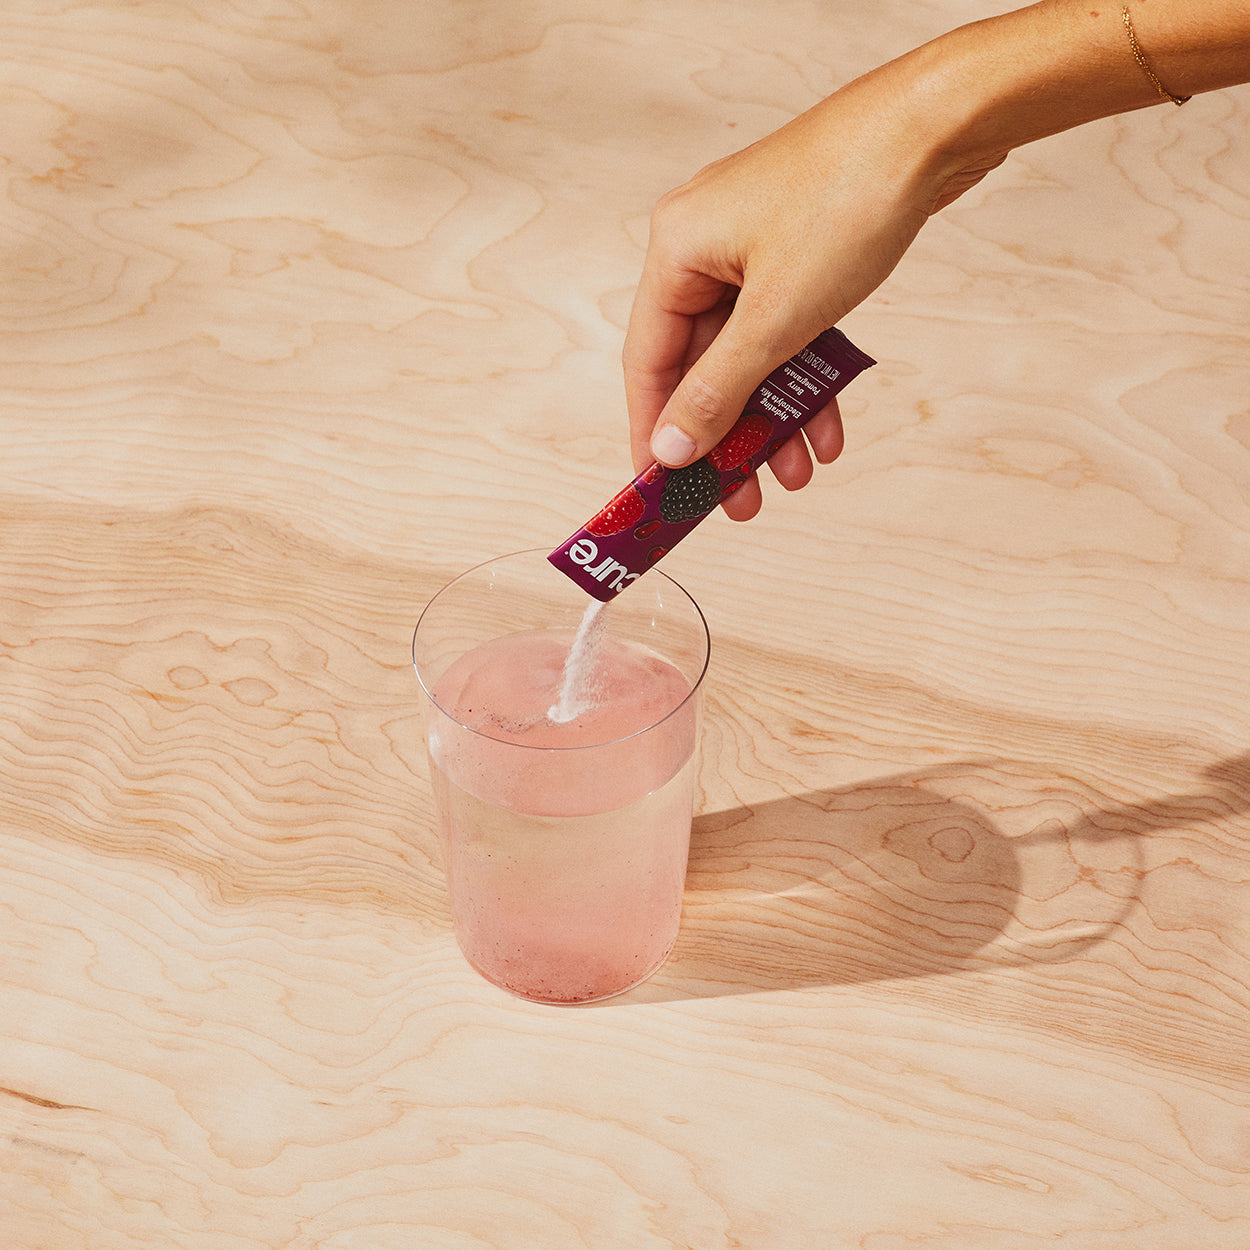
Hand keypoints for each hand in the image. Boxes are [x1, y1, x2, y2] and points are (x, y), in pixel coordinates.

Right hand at [622, 43, 1005, 519]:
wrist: (937, 124)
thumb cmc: (849, 198)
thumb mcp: (776, 317)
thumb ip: (719, 390)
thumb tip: (671, 447)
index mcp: (676, 251)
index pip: (649, 363)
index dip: (655, 432)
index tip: (663, 491)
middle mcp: (704, 248)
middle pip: (701, 366)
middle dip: (727, 436)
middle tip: (738, 498)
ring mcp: (753, 248)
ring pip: (750, 355)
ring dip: (773, 417)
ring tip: (797, 473)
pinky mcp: (797, 251)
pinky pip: (787, 331)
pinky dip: (805, 377)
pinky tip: (828, 425)